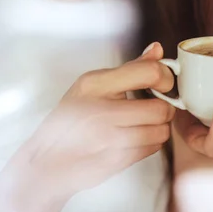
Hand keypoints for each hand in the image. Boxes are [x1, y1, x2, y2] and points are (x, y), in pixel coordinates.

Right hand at [17, 43, 174, 198]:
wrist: (47, 160)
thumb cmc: (73, 117)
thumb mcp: (93, 85)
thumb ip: (130, 68)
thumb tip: (157, 49)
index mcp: (95, 83)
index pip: (149, 73)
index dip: (165, 78)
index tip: (163, 84)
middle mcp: (100, 111)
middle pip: (160, 108)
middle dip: (164, 109)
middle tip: (156, 107)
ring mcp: (106, 140)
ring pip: (160, 132)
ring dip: (159, 129)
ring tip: (144, 124)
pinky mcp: (113, 162)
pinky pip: (151, 150)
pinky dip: (150, 144)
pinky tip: (135, 139)